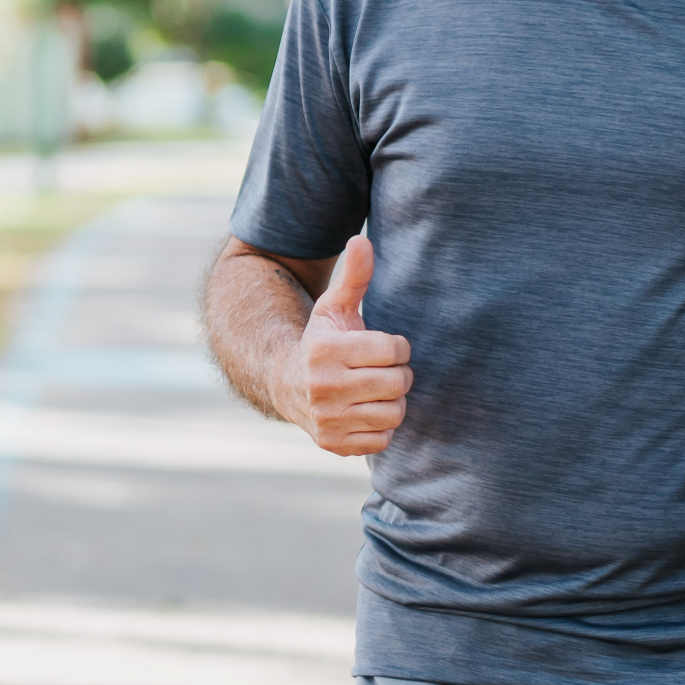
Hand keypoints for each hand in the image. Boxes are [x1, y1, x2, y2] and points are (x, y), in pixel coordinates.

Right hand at [301, 234, 411, 455]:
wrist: (286, 385)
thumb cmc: (321, 342)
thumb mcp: (333, 308)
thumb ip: (354, 277)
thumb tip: (361, 240)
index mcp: (325, 351)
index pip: (394, 351)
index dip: (396, 348)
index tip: (382, 347)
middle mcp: (322, 388)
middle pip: (398, 383)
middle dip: (397, 374)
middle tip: (381, 370)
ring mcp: (327, 420)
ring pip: (394, 413)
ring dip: (391, 401)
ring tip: (373, 390)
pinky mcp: (333, 444)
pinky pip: (383, 440)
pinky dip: (380, 427)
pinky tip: (363, 412)